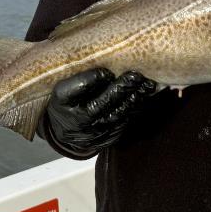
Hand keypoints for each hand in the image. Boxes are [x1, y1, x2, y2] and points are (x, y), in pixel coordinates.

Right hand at [38, 68, 156, 156]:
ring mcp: (106, 134)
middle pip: (118, 107)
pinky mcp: (113, 137)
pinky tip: (144, 95)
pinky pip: (127, 121)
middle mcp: (95, 128)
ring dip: (138, 99)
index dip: (117, 88)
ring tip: (148, 84)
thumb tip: (104, 74)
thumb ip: (80, 83)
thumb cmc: (63, 106)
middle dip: (131, 91)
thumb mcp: (61, 93)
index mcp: (81, 117)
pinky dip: (137, 108)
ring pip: (125, 114)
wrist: (64, 133)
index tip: (130, 74)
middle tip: (142, 76)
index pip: (103, 101)